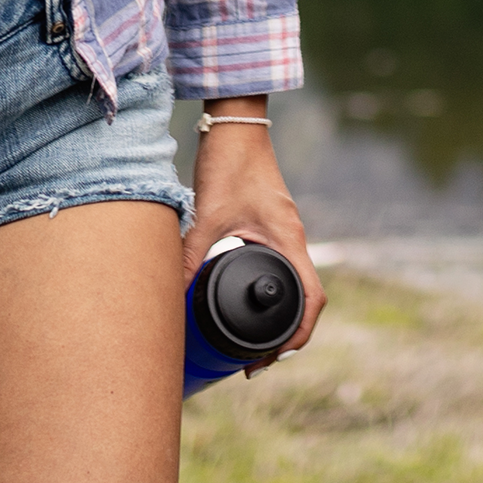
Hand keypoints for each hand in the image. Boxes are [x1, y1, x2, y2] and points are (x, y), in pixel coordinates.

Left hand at [184, 99, 325, 363]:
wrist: (235, 122)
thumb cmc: (229, 162)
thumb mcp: (208, 212)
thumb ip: (190, 251)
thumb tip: (171, 292)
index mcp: (288, 239)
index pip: (312, 299)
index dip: (300, 335)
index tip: (275, 358)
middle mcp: (291, 238)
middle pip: (305, 298)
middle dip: (287, 335)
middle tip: (256, 361)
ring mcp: (282, 230)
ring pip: (292, 282)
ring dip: (280, 313)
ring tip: (252, 341)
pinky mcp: (269, 222)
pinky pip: (279, 265)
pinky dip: (269, 289)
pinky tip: (244, 297)